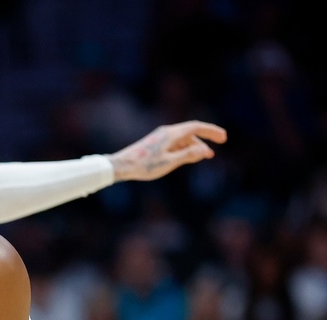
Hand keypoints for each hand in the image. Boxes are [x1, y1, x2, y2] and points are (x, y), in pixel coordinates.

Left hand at [109, 120, 226, 181]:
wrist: (122, 166)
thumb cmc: (144, 166)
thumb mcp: (169, 162)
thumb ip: (187, 155)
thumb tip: (205, 150)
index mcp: (170, 134)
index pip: (196, 127)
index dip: (211, 131)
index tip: (223, 138)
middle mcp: (166, 132)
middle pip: (191, 131)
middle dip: (206, 136)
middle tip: (220, 143)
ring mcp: (161, 137)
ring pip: (183, 138)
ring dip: (196, 145)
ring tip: (205, 156)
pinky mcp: (156, 144)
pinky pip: (176, 143)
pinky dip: (185, 148)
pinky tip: (189, 156)